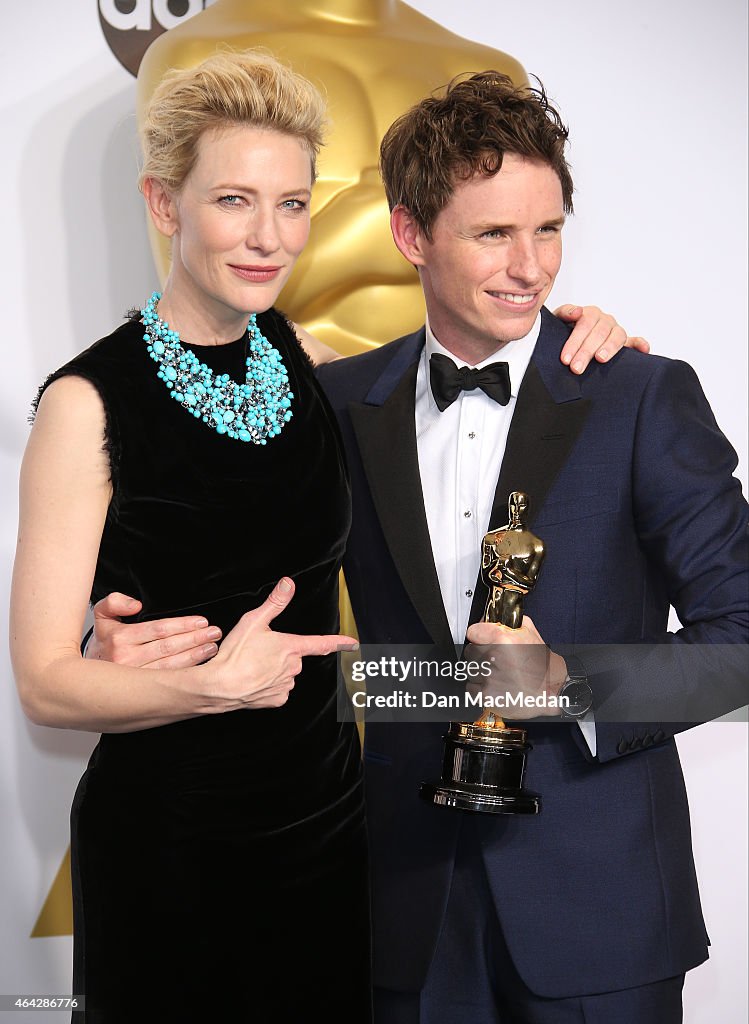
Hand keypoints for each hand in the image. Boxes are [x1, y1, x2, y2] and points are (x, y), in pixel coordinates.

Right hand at [86, 592, 221, 668]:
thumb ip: (114, 602)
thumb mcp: (102, 617)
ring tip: (212, 647)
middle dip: (194, 639)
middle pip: (168, 647)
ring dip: (194, 656)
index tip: (201, 622)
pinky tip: (200, 666)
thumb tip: (134, 605)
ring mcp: (134, 678)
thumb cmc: (103, 645)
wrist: (85, 677)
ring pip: (170, 665)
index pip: (158, 629)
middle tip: (214, 633)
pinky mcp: (140, 692)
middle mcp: (126, 660)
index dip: (182, 625)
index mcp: (119, 639)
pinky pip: (168, 680)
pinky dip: (186, 673)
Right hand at [205, 577, 357, 710]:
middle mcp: (293, 667)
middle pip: (294, 657)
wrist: (220, 686)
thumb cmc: (235, 654)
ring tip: (253, 667)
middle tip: (259, 652)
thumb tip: (288, 584)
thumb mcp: (253, 621)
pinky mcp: (277, 699)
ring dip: (274, 670)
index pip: (321, 643)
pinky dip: (268, 685)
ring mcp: (286, 684)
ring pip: (286, 673)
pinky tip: (255, 681)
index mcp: (291, 646)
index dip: (339, 642)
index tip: (352, 643)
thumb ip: (275, 602)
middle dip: (281, 654)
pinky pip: (278, 689)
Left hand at [465, 615, 566, 717]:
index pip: (472, 632)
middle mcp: (494, 657)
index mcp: (502, 638)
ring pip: (470, 670)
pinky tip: (495, 685)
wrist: (551, 691)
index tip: (482, 640)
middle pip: (470, 651)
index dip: (479, 636)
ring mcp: (489, 677)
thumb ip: (508, 623)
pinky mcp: (487, 695)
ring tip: (498, 673)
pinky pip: (471, 687)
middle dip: (480, 654)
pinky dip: (480, 687)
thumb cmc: (543, 665)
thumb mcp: (530, 633)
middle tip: (495, 659)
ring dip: (481, 672)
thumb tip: (490, 620)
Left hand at [555, 304, 649, 373]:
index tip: (565, 359)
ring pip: (617, 336)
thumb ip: (565, 313)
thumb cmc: (564, 330)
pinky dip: (640, 344)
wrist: (568, 337)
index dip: (575, 342)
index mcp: (590, 313)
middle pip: (599, 333)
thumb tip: (577, 311)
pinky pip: (636, 341)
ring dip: (610, 347)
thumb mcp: (558, 320)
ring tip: (601, 359)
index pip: (585, 324)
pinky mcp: (626, 341)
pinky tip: (643, 350)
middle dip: (586, 351)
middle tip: (576, 368)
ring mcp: (616, 330)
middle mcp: (605, 320)